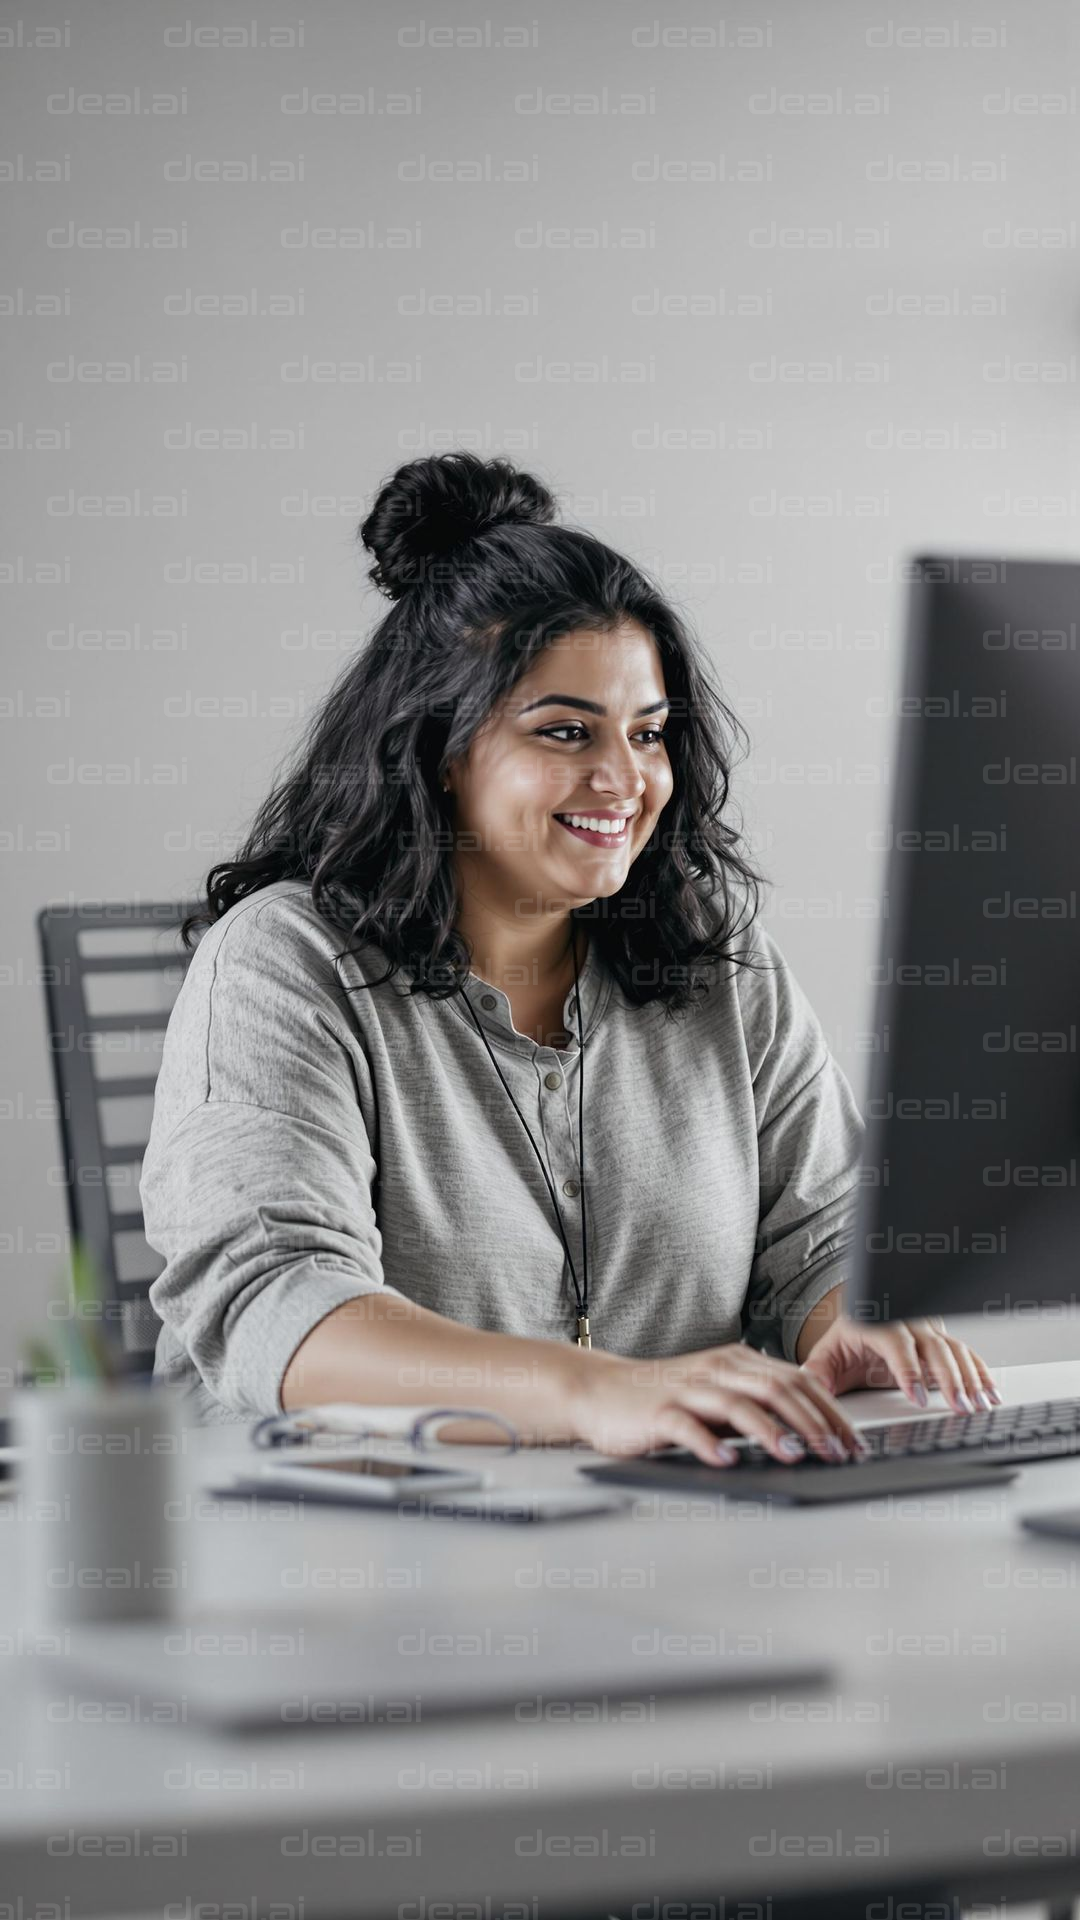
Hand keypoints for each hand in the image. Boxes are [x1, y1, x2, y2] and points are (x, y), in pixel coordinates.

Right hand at [567, 1341, 867, 1467]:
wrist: (600, 1390)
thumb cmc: (663, 1397)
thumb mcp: (718, 1393)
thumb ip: (756, 1403)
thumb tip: (810, 1432)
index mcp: (737, 1362)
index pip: (796, 1381)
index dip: (829, 1411)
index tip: (854, 1443)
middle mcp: (717, 1370)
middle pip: (775, 1390)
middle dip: (811, 1422)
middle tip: (836, 1453)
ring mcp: (688, 1390)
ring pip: (737, 1405)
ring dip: (769, 1431)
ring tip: (794, 1455)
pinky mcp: (659, 1411)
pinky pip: (687, 1427)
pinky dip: (709, 1444)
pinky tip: (726, 1462)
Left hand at [800, 1310, 1001, 1413]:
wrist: (864, 1317)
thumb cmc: (849, 1338)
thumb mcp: (828, 1352)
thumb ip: (819, 1371)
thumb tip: (809, 1386)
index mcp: (878, 1323)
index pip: (896, 1344)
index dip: (908, 1369)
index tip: (916, 1395)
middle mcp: (908, 1324)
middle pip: (934, 1347)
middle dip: (950, 1378)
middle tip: (960, 1406)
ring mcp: (929, 1330)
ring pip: (955, 1350)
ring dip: (971, 1378)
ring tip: (980, 1403)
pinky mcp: (943, 1341)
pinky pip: (965, 1353)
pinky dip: (980, 1372)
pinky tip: (990, 1392)